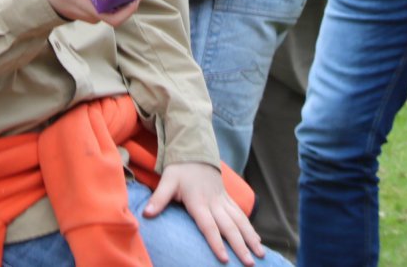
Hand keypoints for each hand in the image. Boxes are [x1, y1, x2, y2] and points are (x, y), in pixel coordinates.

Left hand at [143, 162, 265, 264]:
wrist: (196, 151)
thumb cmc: (180, 169)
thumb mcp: (167, 180)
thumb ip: (159, 198)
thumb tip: (146, 214)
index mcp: (199, 201)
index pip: (209, 226)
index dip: (216, 242)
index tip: (224, 258)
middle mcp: (214, 202)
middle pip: (229, 227)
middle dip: (240, 245)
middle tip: (250, 263)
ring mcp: (223, 200)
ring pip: (240, 221)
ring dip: (251, 238)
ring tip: (260, 254)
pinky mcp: (227, 198)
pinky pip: (241, 214)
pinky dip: (250, 227)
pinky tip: (257, 240)